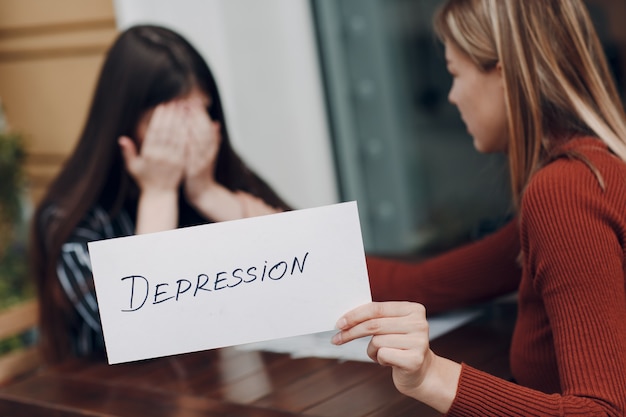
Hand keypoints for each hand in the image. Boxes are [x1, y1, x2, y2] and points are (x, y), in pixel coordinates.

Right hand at [119, 101, 186, 192]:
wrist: (160, 195)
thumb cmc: (144, 180)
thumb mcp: (132, 167)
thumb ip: (128, 152)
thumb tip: (121, 138)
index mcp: (148, 155)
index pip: (154, 131)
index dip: (159, 117)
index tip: (162, 105)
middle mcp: (161, 156)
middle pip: (167, 131)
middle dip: (171, 115)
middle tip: (174, 101)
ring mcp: (173, 159)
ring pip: (178, 136)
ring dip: (181, 121)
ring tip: (183, 108)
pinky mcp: (182, 162)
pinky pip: (185, 146)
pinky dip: (188, 134)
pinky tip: (190, 123)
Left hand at [182, 99, 221, 203]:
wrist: (202, 191)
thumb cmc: (201, 171)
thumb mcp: (208, 153)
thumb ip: (212, 139)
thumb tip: (217, 123)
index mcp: (211, 147)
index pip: (207, 125)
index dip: (201, 113)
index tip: (194, 100)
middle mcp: (209, 152)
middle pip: (204, 130)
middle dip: (196, 115)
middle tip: (187, 101)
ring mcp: (203, 161)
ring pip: (200, 140)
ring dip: (192, 126)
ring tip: (184, 113)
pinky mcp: (196, 169)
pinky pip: (193, 155)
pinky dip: (189, 144)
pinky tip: (183, 135)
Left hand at [332, 302, 459, 412]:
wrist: (421, 373)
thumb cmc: (399, 346)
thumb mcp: (391, 327)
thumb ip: (375, 318)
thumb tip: (345, 318)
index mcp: (413, 309)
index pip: (377, 308)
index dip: (355, 315)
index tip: (339, 323)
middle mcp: (419, 323)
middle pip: (374, 324)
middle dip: (351, 332)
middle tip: (337, 339)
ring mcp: (419, 341)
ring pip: (377, 341)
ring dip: (372, 350)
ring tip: (382, 353)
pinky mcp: (415, 359)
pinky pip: (383, 355)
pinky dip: (379, 359)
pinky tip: (389, 361)